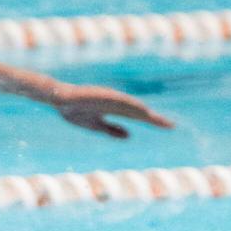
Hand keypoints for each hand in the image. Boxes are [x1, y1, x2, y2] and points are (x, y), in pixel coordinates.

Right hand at [54, 84, 173, 138]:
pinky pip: (118, 100)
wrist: (60, 100)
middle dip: (154, 119)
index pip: (138, 117)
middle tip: (171, 126)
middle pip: (139, 112)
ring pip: (131, 106)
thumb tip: (129, 136)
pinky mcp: (102, 95)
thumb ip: (113, 130)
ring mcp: (110, 98)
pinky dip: (130, 105)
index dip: (152, 121)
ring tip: (158, 120)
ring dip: (145, 113)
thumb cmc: (75, 111)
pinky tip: (139, 108)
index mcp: (116, 110)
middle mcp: (116, 103)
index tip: (167, 126)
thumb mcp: (97, 126)